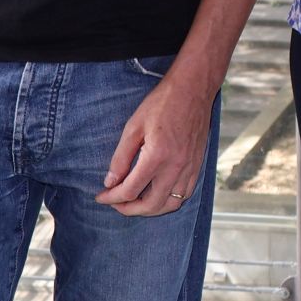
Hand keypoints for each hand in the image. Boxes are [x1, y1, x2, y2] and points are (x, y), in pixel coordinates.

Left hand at [97, 72, 214, 216]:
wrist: (193, 90)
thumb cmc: (162, 104)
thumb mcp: (133, 127)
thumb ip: (120, 157)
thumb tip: (110, 182)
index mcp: (157, 156)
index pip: (130, 190)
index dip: (112, 198)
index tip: (101, 196)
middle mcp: (176, 167)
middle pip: (151, 205)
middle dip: (129, 210)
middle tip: (115, 204)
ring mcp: (189, 167)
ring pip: (171, 204)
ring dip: (151, 209)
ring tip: (136, 203)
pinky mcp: (198, 165)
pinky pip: (186, 194)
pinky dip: (170, 201)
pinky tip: (158, 194)